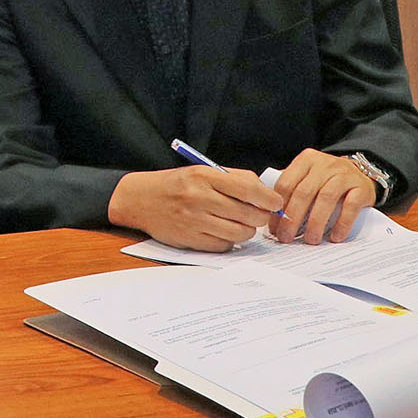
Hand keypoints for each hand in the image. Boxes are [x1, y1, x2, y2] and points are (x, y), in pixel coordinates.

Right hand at [106, 166, 281, 251]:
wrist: (141, 199)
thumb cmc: (176, 184)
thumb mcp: (201, 172)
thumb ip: (233, 179)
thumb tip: (266, 194)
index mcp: (205, 176)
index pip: (249, 189)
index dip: (269, 199)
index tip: (276, 202)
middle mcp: (200, 198)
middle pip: (249, 214)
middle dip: (261, 217)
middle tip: (259, 215)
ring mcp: (195, 220)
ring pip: (240, 233)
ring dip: (246, 230)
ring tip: (240, 223)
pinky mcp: (191, 240)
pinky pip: (224, 245)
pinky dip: (229, 240)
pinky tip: (222, 231)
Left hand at [269, 149, 374, 244]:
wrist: (362, 174)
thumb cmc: (328, 180)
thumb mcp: (308, 177)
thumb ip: (292, 188)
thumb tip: (271, 215)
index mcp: (306, 160)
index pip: (286, 184)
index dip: (278, 209)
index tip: (274, 228)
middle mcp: (324, 164)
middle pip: (303, 193)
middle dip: (292, 219)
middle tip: (287, 238)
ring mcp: (344, 174)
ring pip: (325, 199)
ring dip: (315, 223)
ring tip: (310, 240)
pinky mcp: (361, 187)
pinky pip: (350, 206)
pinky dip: (341, 223)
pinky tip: (335, 237)